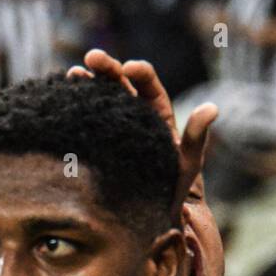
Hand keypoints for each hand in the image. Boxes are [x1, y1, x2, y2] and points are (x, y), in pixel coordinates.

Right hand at [67, 48, 217, 212]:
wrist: (149, 217)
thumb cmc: (173, 190)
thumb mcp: (186, 164)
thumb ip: (196, 137)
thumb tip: (212, 107)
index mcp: (158, 115)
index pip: (149, 86)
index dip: (139, 73)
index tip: (129, 68)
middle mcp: (134, 116)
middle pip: (121, 84)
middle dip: (107, 68)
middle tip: (91, 58)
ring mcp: (113, 127)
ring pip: (100, 98)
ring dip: (87, 82)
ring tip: (73, 74)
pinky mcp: (96, 142)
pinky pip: (87, 119)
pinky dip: (76, 106)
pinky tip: (62, 97)